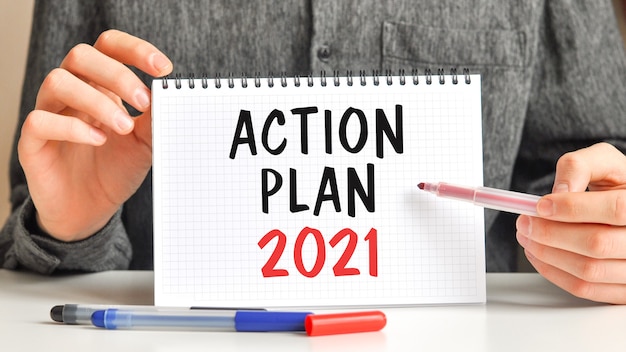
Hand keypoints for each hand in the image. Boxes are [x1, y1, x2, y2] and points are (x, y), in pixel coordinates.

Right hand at [18, 29, 172, 241]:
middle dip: (117, 74)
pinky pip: (40, 120)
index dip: (135, 49)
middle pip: (81, 56)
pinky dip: (72, 127)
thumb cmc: (117, 169)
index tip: (164, 68)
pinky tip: (98, 140)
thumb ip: (156, 119)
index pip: (109, 47)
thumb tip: (171, 95)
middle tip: (143, 102)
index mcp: (100, 85)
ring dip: (97, 101)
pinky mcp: (33, 142)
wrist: (92, 210)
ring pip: (58, 81)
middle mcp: (72, 92)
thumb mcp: (146, 144)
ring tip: (124, 127)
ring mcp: (50, 113)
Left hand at [516, 142, 625, 303]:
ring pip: (589, 271)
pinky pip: (586, 289)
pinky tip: (538, 254)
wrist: (621, 206)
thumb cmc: (614, 184)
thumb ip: (579, 167)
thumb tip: (559, 191)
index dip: (573, 208)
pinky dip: (554, 272)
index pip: (615, 209)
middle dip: (550, 233)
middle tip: (524, 222)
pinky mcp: (622, 289)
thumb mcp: (602, 163)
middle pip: (597, 244)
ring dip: (547, 254)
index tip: (540, 205)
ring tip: (526, 236)